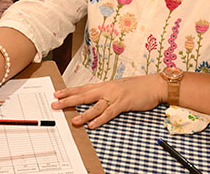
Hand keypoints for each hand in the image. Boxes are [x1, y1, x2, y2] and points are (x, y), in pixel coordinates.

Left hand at [51, 75, 165, 128]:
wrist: (154, 84)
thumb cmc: (137, 87)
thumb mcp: (118, 87)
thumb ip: (107, 92)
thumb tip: (96, 98)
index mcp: (105, 85)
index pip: (83, 88)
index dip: (69, 91)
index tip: (57, 94)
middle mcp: (107, 89)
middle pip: (84, 95)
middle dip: (68, 100)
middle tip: (55, 104)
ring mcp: (114, 96)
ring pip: (95, 106)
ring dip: (84, 114)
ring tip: (74, 120)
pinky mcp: (123, 103)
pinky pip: (109, 113)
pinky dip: (100, 119)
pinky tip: (92, 124)